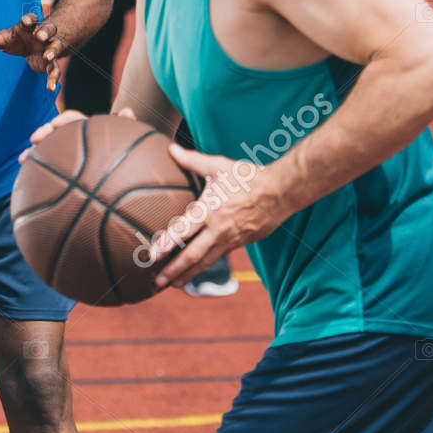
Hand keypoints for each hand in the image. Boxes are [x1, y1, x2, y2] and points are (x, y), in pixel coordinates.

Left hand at [0, 13, 64, 90]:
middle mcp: (41, 35)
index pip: (31, 19)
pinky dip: (53, 78)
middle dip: (45, 32)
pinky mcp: (50, 63)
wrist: (31, 47)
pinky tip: (50, 88)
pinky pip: (54, 69)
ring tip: (48, 57)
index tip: (26, 22)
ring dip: (52, 51)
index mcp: (28, 26)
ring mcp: (48, 48)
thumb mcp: (2, 39)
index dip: (29, 19)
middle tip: (40, 36)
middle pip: (48, 29)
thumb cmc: (15, 39)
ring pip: (55, 47)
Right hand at [19, 106, 135, 162]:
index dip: (63, 120)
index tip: (55, 125)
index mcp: (88, 129)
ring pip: (46, 148)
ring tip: (23, 159)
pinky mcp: (59, 166)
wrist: (120, 177)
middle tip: (35, 138)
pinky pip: (44, 164)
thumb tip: (127, 109)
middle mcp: (74, 138)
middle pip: (55, 131)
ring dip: (33, 150)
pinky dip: (33, 164)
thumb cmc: (124, 155)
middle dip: (43, 133)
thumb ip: (125, 126)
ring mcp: (65, 152)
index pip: (73, 119)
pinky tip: (24, 169)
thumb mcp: (126, 140)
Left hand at [151, 143, 286, 289]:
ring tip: (173, 284)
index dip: (166, 243)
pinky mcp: (240, 243)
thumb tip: (171, 148)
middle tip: (157, 281)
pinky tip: (196, 271)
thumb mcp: (218, 166)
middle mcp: (218, 229)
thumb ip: (192, 160)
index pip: (183, 230)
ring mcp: (230, 239)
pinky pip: (219, 257)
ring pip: (206, 262)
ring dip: (188, 274)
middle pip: (192, 255)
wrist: (281, 191)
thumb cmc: (248, 177)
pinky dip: (205, 266)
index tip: (152, 255)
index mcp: (209, 210)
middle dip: (173, 270)